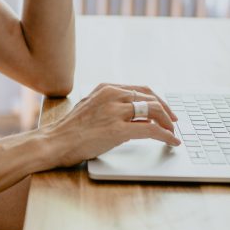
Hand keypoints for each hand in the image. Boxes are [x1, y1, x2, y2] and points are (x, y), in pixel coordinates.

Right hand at [44, 83, 179, 168]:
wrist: (55, 142)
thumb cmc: (70, 130)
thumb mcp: (90, 107)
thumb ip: (109, 104)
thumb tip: (132, 112)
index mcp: (106, 88)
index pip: (141, 89)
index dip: (158, 100)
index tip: (166, 110)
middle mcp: (112, 95)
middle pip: (151, 98)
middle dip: (166, 111)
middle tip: (174, 123)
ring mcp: (115, 111)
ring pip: (154, 111)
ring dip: (168, 123)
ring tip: (173, 133)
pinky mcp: (118, 129)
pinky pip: (151, 130)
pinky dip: (166, 136)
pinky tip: (172, 142)